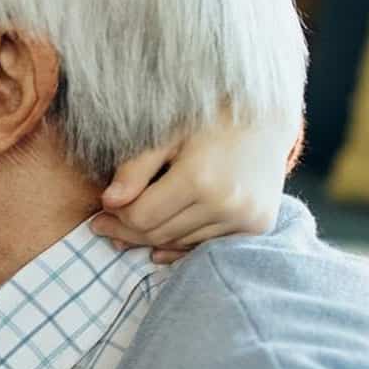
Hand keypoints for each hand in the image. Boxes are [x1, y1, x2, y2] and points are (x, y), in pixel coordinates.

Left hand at [94, 110, 296, 263]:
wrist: (267, 120)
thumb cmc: (210, 121)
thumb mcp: (167, 134)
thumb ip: (136, 168)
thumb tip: (108, 202)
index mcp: (198, 178)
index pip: (141, 216)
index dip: (116, 217)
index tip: (101, 212)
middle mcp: (225, 203)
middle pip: (159, 233)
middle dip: (126, 232)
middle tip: (104, 227)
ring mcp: (244, 218)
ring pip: (180, 243)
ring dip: (152, 239)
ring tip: (128, 232)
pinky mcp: (257, 227)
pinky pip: (206, 247)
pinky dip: (180, 247)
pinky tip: (158, 247)